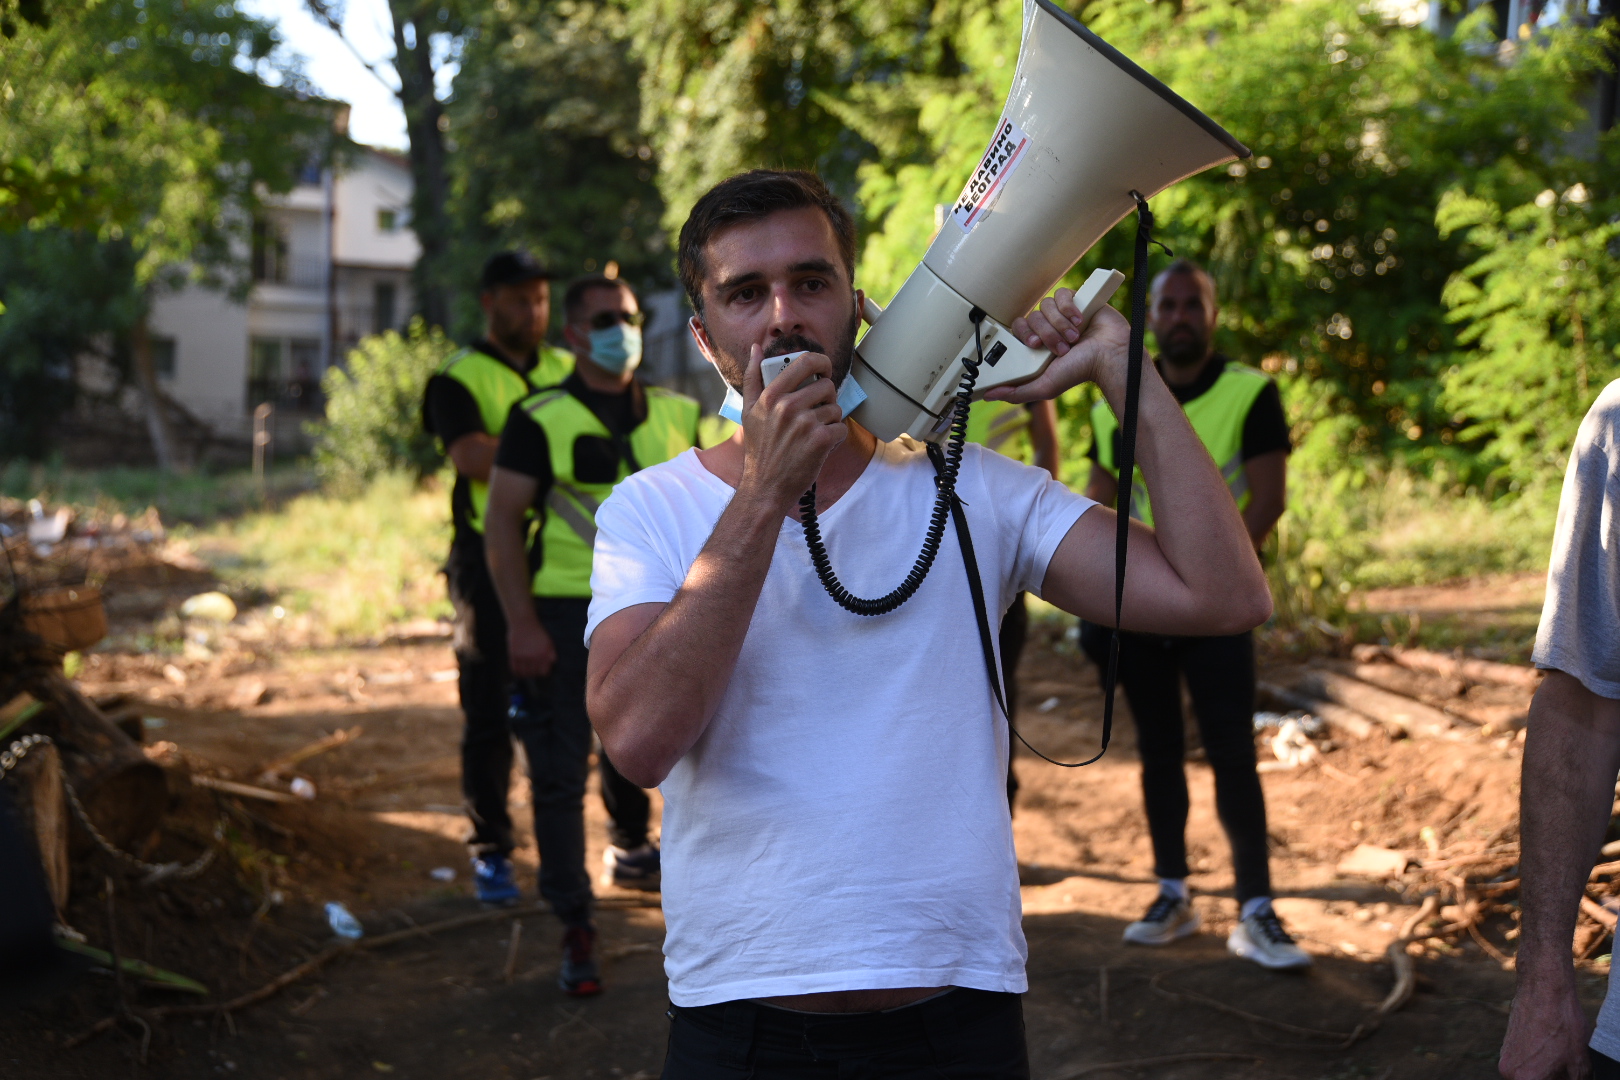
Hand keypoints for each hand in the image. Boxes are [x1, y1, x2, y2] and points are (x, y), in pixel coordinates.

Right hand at [508, 619, 555, 678]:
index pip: (544, 672)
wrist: (524, 623)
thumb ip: (551, 653)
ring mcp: (524, 656)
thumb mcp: (549, 641)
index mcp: (544, 654)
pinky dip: (517, 672)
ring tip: (526, 671)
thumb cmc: (537, 632)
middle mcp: (534, 657)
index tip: (541, 671)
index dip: (543, 672)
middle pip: (534, 674)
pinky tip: (519, 671)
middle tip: (532, 670)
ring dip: (525, 674)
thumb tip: (552, 662)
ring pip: (524, 673)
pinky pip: (515, 669)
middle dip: (534, 673)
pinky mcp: (514, 655)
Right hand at [737, 342, 846, 510]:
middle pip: (826, 386)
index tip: (824, 370)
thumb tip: (756, 348)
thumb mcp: (749, 411)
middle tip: (815, 414)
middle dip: (826, 399)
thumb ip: (753, 377)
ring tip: (813, 434)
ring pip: (836, 409)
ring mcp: (805, 423)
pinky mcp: (821, 440)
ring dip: (830, 421)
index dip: (821, 362)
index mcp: (770, 396)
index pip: (804, 362)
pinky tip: (820, 447)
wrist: (765, 488)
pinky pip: (841, 428)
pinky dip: (835, 438)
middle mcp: (787, 406)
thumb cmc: (759, 450)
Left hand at [985, 291, 1130, 404]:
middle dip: (1045, 333)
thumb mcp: (1044, 386)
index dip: (1024, 334)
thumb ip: (1017, 392)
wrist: (1109, 356)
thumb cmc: (1081, 371)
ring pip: (1045, 305)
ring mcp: (1061, 313)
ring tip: (1073, 338)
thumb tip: (989, 394)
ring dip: (1059, 324)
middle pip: (1031, 316)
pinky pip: (1061, 294)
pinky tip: (1079, 320)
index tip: (1034, 346)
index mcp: (1038, 343)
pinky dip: (1068, 308)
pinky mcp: (1075, 300)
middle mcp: (1048, 327)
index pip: (1018, 328)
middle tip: (1059, 347)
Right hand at [1500, 974, 1593, 1078]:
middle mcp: (1509, 1071)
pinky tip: (1550, 1044)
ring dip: (1545, 1070)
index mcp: (1527, 1079)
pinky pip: (1524, 1061)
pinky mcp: (1505, 1046)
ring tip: (1559, 1053)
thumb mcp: (1580, 1063)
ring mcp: (1504, 1058)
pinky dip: (1537, 1058)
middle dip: (1553, 1078)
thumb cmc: (1562, 1024)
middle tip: (1566, 1064)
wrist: (1543, 990)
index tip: (1567, 1072)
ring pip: (1530, 1074)